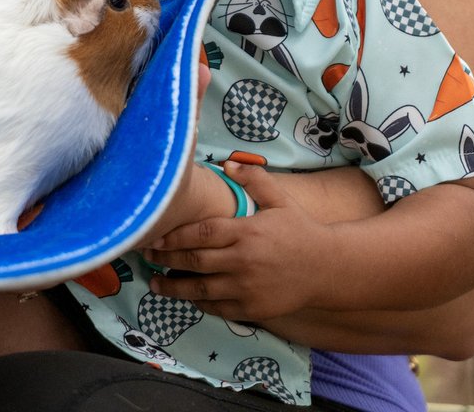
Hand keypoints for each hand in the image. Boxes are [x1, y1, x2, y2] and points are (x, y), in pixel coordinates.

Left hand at [142, 162, 334, 321]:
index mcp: (246, 231)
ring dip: (174, 287)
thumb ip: (253, 179)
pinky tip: (187, 296)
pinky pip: (218, 307)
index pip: (201, 233)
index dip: (174, 235)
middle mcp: (242, 260)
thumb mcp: (280, 199)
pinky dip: (199, 303)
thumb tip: (226, 166)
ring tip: (155, 283)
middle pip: (194, 261)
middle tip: (146, 255)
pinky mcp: (252, 308)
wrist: (327, 268)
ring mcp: (246, 287)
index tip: (155, 235)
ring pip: (200, 289)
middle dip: (166, 259)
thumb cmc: (299, 230)